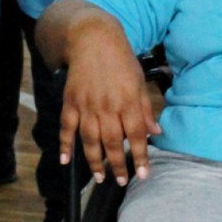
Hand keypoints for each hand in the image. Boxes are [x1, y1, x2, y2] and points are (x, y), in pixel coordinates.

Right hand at [58, 28, 161, 185]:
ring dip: (95, 161)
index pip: (137, 135)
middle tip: (121, 181)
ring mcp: (86, 105)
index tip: (143, 174)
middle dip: (119, 165)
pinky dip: (65, 145)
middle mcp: (108, 106)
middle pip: (113, 142)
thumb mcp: (139, 81)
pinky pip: (67, 127)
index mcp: (128, 101)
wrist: (92, 39)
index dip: (141, 156)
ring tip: (101, 177)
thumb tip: (156, 132)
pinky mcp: (70, 102)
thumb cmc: (120, 60)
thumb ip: (146, 109)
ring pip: (90, 140)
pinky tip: (66, 161)